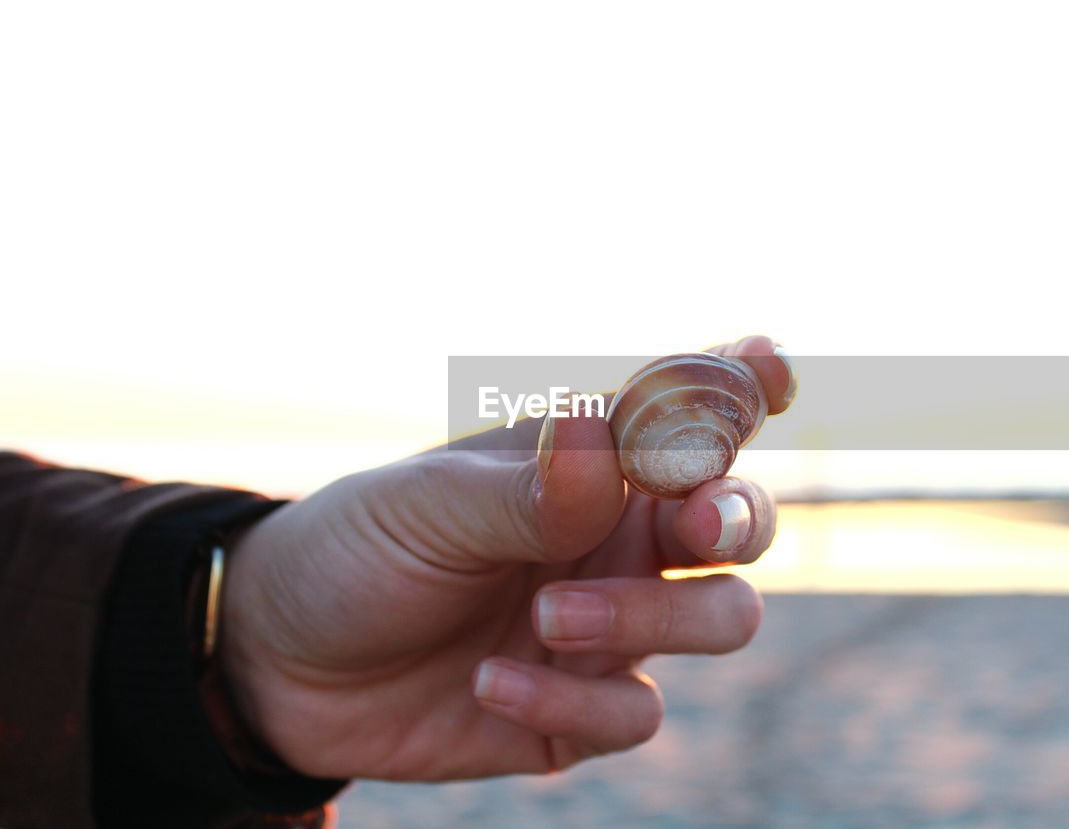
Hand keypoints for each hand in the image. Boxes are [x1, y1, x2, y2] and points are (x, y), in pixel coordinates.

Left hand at [219, 335, 795, 780]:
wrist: (287, 663)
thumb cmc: (363, 548)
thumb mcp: (430, 505)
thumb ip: (528, 486)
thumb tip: (597, 430)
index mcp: (590, 465)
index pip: (689, 416)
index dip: (742, 387)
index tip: (769, 369)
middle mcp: (621, 538)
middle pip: (742, 519)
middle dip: (735, 516)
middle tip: (690, 522)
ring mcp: (614, 624)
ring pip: (722, 617)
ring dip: (649, 616)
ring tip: (544, 615)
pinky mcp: (586, 709)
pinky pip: (635, 711)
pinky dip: (570, 699)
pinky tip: (488, 683)